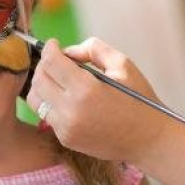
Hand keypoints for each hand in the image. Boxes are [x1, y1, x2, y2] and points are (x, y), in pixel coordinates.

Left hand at [26, 37, 164, 161]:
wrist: (149, 139)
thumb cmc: (139, 99)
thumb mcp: (123, 65)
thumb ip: (94, 49)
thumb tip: (69, 52)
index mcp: (86, 89)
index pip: (51, 62)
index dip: (50, 48)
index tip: (54, 44)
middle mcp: (70, 110)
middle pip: (38, 79)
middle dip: (44, 64)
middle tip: (56, 60)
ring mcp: (66, 128)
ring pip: (35, 99)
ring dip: (42, 84)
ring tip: (58, 79)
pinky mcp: (66, 139)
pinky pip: (48, 115)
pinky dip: (53, 103)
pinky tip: (69, 99)